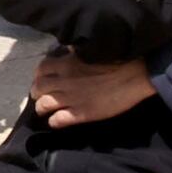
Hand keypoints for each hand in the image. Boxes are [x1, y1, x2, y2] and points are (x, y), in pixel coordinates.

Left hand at [31, 52, 154, 125]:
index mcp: (67, 63)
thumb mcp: (91, 50)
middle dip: (37, 93)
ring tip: (46, 110)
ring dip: (41, 108)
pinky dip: (54, 122)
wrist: (134, 76)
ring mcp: (70, 99)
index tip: (44, 79)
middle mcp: (64, 80)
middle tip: (43, 96)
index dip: (40, 75)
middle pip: (38, 88)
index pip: (41, 69)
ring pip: (42, 105)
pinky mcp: (80, 114)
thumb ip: (76, 53)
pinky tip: (57, 121)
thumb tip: (68, 51)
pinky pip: (57, 120)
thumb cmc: (117, 59)